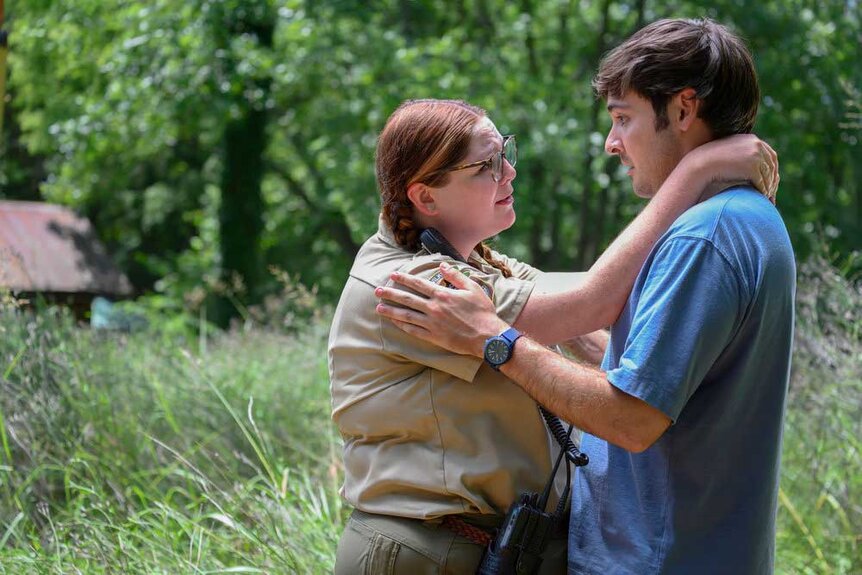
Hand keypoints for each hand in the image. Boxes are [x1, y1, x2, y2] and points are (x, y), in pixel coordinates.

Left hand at [375, 262, 509, 357]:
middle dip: (390, 294)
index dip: (404, 279)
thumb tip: (442, 265)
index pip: (418, 284)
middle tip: (377, 291)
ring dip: (391, 310)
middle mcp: (434, 308)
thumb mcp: (472, 288)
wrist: (487, 337)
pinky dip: (402, 326)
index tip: (393, 275)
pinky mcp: (433, 336)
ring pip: (406, 315)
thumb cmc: (483, 312)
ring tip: (378, 307)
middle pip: (407, 299)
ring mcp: (432, 323)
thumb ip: (456, 276)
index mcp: (443, 295)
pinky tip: (394, 322)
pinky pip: (413, 330)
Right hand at [682, 134, 779, 203]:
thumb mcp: (728, 151)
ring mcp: (755, 155)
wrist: (701, 163)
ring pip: (768, 175)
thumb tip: (746, 162)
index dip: (772, 168)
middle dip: (773, 179)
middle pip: (772, 165)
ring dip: (769, 187)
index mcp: (752, 139)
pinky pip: (762, 182)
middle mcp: (757, 144)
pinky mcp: (752, 167)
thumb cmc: (710, 160)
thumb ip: (739, 153)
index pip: (770, 155)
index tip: (771, 179)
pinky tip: (761, 197)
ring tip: (767, 197)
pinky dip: (763, 191)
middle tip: (772, 191)